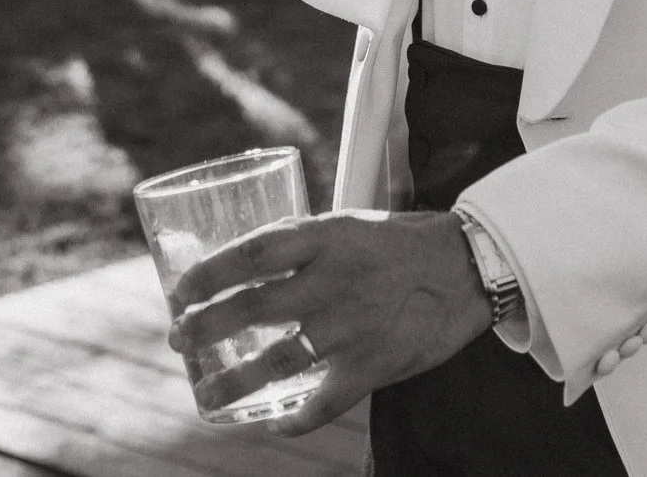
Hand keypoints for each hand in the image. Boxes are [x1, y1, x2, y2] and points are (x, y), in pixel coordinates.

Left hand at [167, 210, 489, 433]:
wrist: (468, 268)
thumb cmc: (403, 242)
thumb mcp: (349, 223)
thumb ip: (304, 242)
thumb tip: (249, 259)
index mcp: (325, 238)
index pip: (252, 253)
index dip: (210, 273)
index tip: (183, 289)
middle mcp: (333, 281)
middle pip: (253, 307)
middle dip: (207, 326)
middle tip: (178, 338)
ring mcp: (352, 328)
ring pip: (279, 360)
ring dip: (235, 380)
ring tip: (205, 393)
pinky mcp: (374, 365)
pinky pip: (325, 402)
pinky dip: (295, 417)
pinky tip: (273, 422)